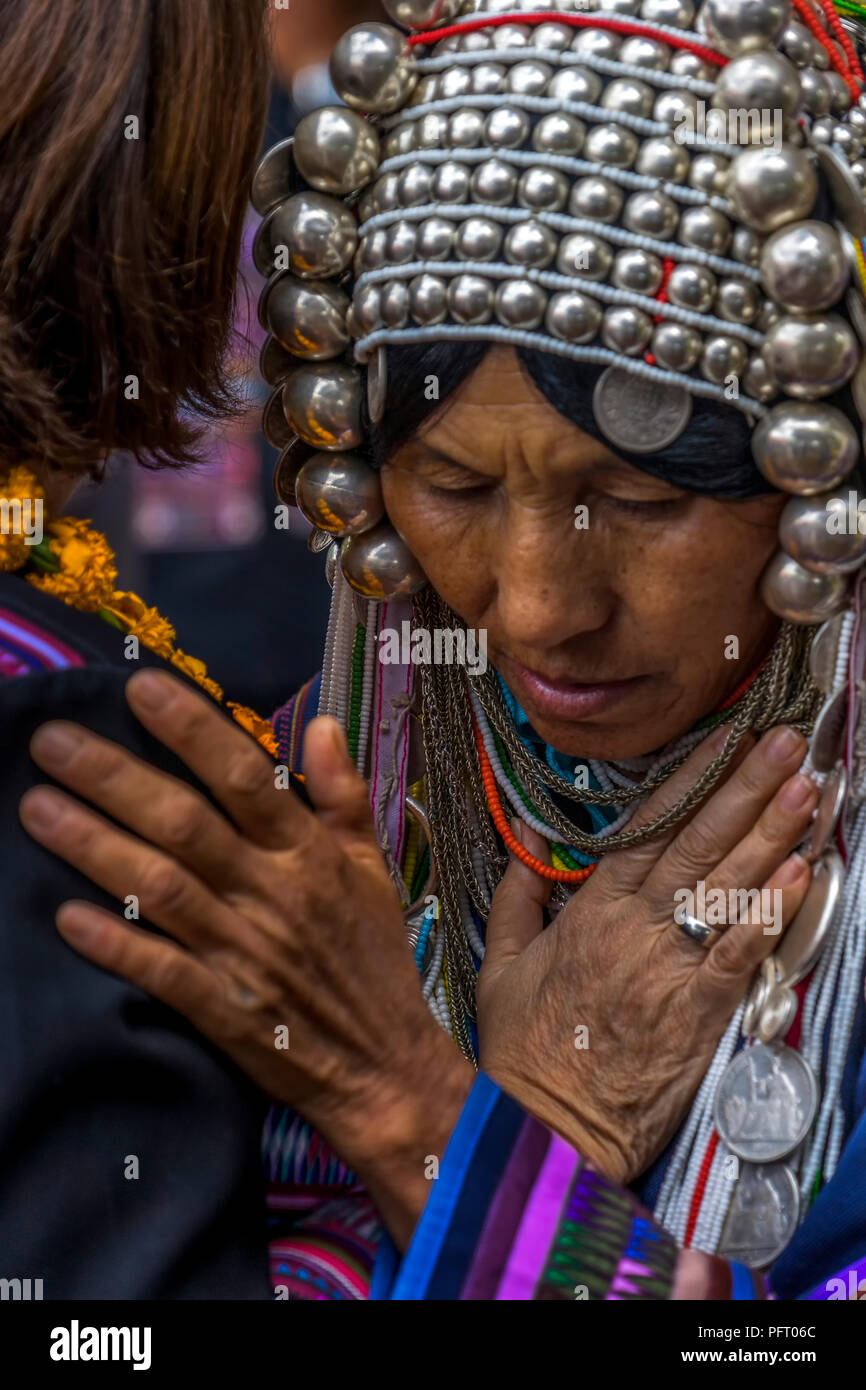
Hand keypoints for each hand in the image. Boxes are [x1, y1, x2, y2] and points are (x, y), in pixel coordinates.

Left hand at [19, 670, 474, 1248]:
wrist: (385, 1068)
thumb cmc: (372, 961)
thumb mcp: (373, 868)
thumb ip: (343, 794)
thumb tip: (323, 723)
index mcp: (307, 854)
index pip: (245, 777)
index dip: (192, 730)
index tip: (141, 688)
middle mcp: (271, 894)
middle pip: (185, 824)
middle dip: (115, 778)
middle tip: (51, 741)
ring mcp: (242, 953)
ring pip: (160, 888)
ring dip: (96, 847)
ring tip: (37, 807)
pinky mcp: (222, 1010)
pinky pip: (162, 971)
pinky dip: (117, 944)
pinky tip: (68, 918)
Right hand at [477, 723, 816, 1183]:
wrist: (546, 1124)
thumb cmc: (525, 1046)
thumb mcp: (502, 961)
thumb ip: (516, 893)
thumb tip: (525, 833)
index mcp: (592, 909)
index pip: (650, 826)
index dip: (693, 779)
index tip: (727, 738)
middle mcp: (636, 926)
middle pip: (700, 842)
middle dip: (747, 787)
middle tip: (788, 742)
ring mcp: (669, 967)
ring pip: (727, 887)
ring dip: (772, 835)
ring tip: (806, 788)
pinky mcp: (697, 1013)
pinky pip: (739, 955)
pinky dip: (769, 915)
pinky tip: (800, 877)